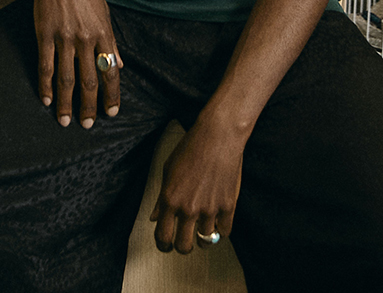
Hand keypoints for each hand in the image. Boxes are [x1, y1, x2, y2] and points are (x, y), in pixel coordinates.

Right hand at [32, 0, 121, 128]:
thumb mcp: (104, 12)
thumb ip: (111, 41)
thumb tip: (119, 65)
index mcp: (103, 33)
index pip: (111, 71)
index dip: (112, 94)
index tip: (112, 112)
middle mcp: (86, 39)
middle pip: (89, 80)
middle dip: (89, 106)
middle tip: (88, 125)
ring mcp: (64, 38)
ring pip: (66, 78)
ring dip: (66, 103)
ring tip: (65, 121)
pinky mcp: (45, 35)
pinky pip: (46, 66)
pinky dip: (45, 85)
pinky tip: (45, 99)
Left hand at [150, 118, 243, 254]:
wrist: (218, 135)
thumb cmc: (191, 147)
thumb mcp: (168, 169)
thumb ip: (160, 197)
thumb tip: (154, 217)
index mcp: (170, 198)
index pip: (162, 236)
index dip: (163, 245)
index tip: (166, 246)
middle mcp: (188, 207)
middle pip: (183, 246)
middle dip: (182, 247)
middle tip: (184, 242)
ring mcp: (209, 208)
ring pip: (205, 241)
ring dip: (203, 238)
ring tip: (202, 230)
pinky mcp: (228, 205)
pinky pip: (224, 231)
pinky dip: (221, 229)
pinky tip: (218, 222)